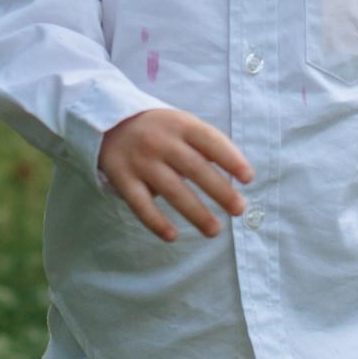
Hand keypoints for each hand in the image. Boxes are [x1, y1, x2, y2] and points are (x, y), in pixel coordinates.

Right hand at [98, 109, 252, 243]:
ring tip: (214, 230)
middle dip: (220, 191)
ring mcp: (140, 160)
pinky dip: (156, 221)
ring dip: (195, 212)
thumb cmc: (159, 130)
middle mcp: (161, 141)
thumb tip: (237, 176)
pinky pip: (140, 204)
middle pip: (195, 168)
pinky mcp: (122, 178)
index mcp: (181, 124)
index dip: (231, 159)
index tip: (248, 178)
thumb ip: (206, 145)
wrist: (109, 122)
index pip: (211, 141)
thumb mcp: (181, 125)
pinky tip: (173, 236)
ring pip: (172, 190)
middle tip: (239, 209)